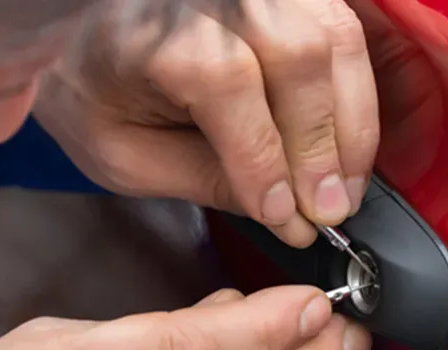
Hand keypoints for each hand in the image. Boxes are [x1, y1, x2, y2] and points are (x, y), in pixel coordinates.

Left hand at [35, 0, 378, 247]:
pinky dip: (357, 94)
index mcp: (156, 33)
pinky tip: (349, 144)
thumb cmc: (99, 99)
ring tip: (346, 188)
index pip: (228, 85)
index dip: (265, 158)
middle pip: (296, 55)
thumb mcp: (130, 159)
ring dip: (352, 125)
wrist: (90, 41)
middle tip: (330, 212)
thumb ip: (207, 183)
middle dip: (322, 146)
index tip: (286, 216)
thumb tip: (290, 218)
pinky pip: (345, 34)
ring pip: (334, 41)